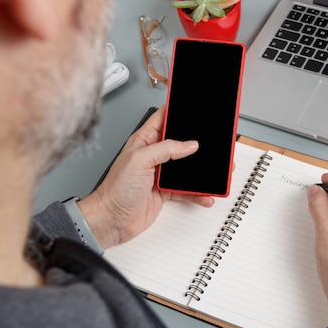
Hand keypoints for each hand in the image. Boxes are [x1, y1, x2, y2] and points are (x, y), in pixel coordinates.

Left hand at [77, 107, 214, 248]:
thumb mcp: (141, 160)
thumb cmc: (116, 189)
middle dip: (197, 143)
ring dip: (201, 170)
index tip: (194, 108)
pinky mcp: (164, 192)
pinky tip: (205, 194)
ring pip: (186, 168)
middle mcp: (153, 156)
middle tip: (213, 141)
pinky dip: (197, 193)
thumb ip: (166, 148)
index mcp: (144, 141)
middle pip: (180, 144)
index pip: (163, 119)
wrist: (111, 219)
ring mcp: (159, 174)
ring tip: (216, 170)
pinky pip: (185, 189)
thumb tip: (189, 144)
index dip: (177, 112)